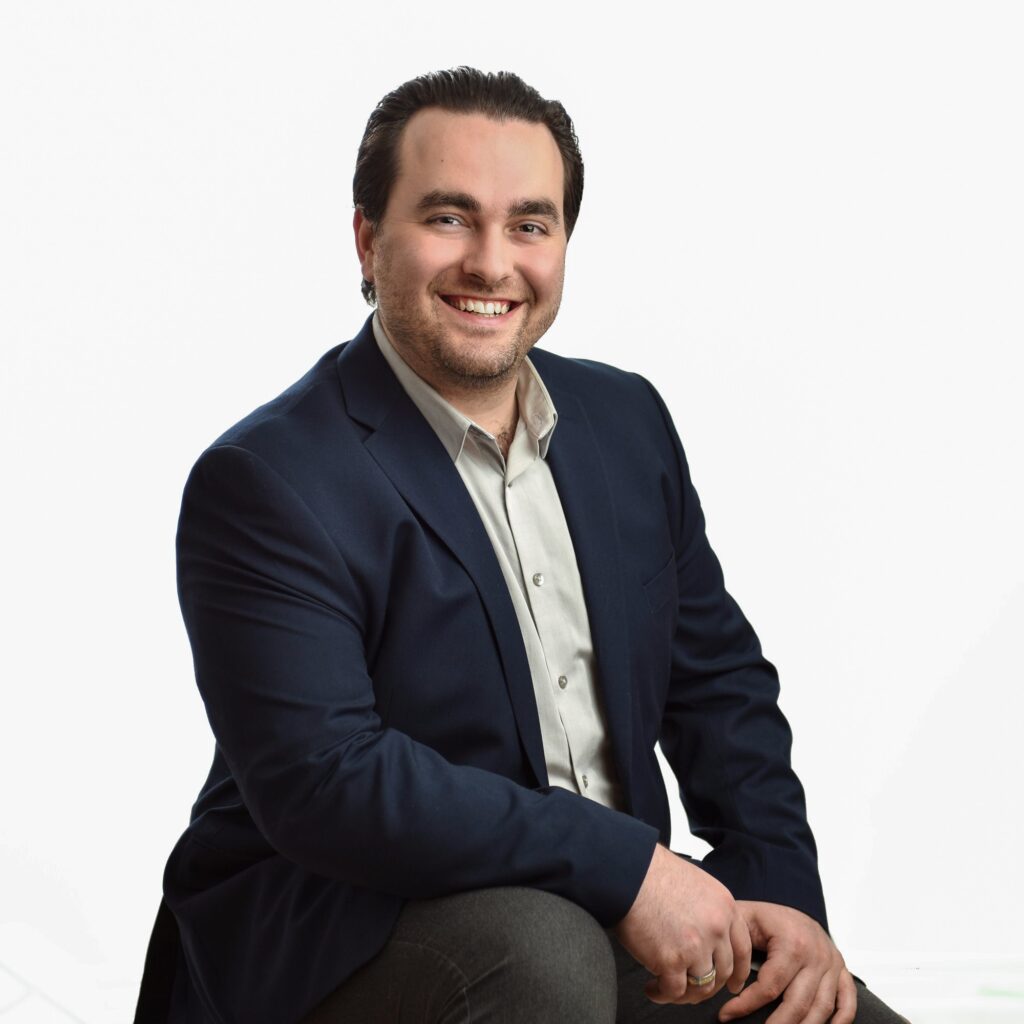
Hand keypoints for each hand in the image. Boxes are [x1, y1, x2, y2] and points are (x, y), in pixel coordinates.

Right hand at [614, 845, 751, 1004]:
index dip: (739, 971)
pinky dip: (662, 994)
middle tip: (694, 989)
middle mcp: (716, 928)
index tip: (733, 984)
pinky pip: (674, 991)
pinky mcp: (671, 960)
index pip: (742, 948)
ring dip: (686, 994)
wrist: (629, 873)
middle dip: (710, 985)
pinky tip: (652, 988)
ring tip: (667, 988)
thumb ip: (707, 911)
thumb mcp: (696, 884)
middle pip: (724, 971)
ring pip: (702, 986)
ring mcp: (696, 946)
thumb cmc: (653, 873)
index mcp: (725, 906)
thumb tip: (704, 937)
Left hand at [718, 901, 855, 1023]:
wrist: (793, 911)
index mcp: (792, 942)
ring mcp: (832, 964)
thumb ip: (734, 943)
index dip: (746, 1005)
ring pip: (822, 1008)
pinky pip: (847, 1001)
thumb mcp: (745, 919)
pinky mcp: (842, 972)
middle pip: (797, 1003)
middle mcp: (816, 955)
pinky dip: (840, 1021)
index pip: (770, 985)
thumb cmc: (766, 918)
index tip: (726, 1015)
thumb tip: (724, 972)